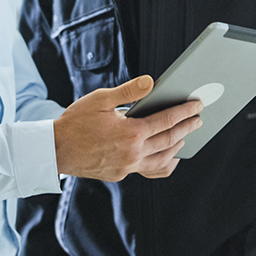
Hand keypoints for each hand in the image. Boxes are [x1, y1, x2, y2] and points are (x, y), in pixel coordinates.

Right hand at [53, 75, 202, 181]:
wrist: (56, 149)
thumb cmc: (76, 121)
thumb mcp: (100, 99)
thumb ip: (129, 91)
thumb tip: (151, 82)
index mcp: (130, 132)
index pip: (166, 121)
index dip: (184, 112)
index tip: (196, 105)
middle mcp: (133, 153)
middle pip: (169, 140)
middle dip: (187, 128)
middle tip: (198, 119)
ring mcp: (127, 167)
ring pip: (162, 160)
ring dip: (177, 147)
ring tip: (185, 136)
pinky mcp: (120, 174)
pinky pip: (149, 171)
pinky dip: (163, 164)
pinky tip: (167, 158)